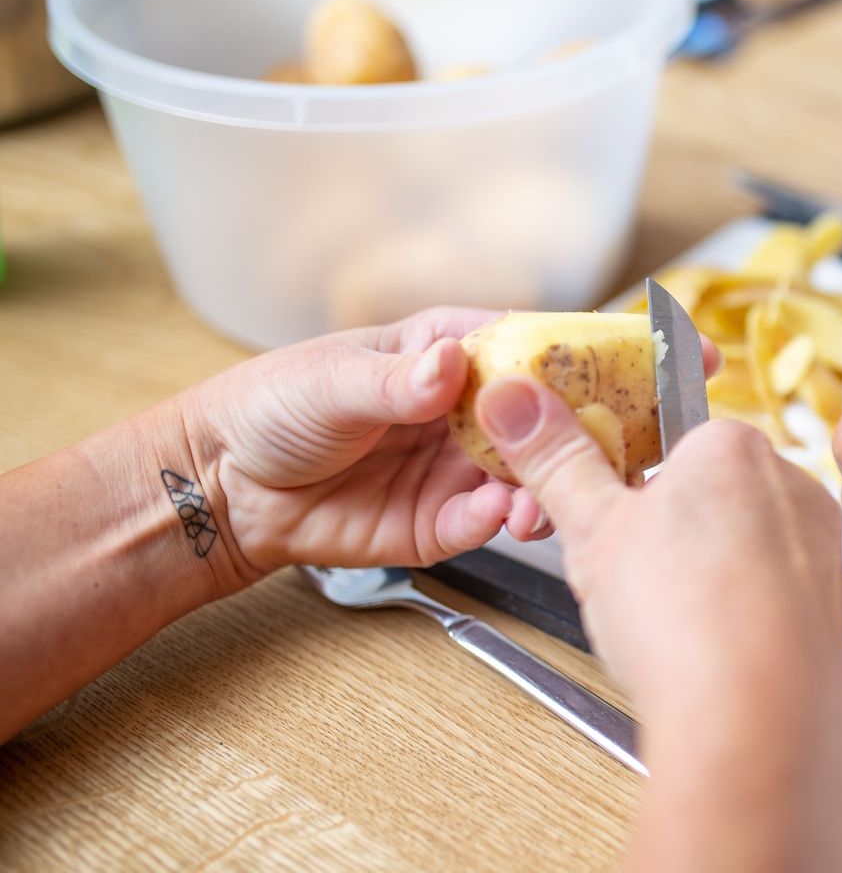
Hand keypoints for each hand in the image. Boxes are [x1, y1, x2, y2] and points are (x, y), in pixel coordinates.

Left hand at [182, 307, 549, 585]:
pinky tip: (495, 517)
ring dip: (537, 490)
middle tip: (576, 455)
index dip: (555, 363)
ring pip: (520, 478)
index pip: (517, 349)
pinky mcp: (437, 523)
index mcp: (442, 354)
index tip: (587, 380)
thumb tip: (448, 365)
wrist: (223, 487)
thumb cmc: (269, 409)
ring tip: (532, 502)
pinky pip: (480, 523)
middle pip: (533, 421)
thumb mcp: (330, 380)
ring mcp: (452, 469)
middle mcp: (460, 412)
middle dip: (560, 439)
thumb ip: (395, 381)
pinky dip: (496, 522)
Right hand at [472, 377, 841, 717]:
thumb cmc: (685, 618)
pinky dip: (744, 621)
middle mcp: (792, 487)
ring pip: (746, 551)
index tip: (605, 518)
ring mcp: (820, 551)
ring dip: (706, 578)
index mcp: (732, 446)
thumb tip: (515, 401)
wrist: (756, 719)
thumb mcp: (593, 529)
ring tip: (669, 623)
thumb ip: (556, 460)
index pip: (672, 441)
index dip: (629, 486)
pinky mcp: (833, 610)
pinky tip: (711, 651)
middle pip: (712, 496)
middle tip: (628, 578)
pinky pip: (775, 602)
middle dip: (667, 534)